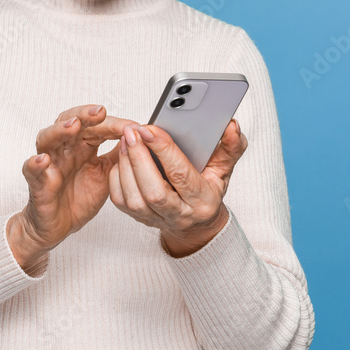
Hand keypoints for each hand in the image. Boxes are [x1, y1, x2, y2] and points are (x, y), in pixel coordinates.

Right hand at [7, 104, 128, 272]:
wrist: (58, 225)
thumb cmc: (78, 197)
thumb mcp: (107, 174)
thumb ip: (120, 155)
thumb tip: (140, 136)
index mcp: (82, 145)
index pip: (96, 126)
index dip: (114, 124)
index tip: (134, 127)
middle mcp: (64, 149)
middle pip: (70, 123)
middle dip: (84, 116)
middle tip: (100, 112)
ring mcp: (50, 164)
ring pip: (48, 139)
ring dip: (59, 130)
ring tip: (72, 126)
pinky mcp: (38, 183)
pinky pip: (31, 170)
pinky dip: (35, 164)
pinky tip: (43, 160)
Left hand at [109, 119, 246, 257]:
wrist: (196, 222)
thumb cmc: (208, 189)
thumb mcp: (224, 168)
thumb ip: (231, 146)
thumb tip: (231, 127)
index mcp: (203, 200)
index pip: (181, 174)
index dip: (164, 150)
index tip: (149, 128)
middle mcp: (180, 214)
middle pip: (154, 191)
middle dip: (139, 158)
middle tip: (132, 132)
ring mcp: (157, 219)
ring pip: (134, 199)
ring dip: (126, 166)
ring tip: (125, 140)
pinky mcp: (139, 219)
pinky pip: (121, 202)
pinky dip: (117, 178)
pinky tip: (121, 158)